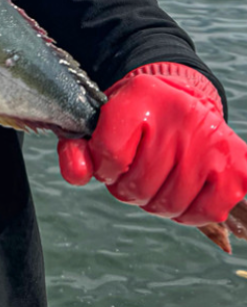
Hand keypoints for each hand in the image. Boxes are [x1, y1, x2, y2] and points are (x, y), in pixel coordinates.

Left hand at [58, 63, 246, 225]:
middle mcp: (180, 115)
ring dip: (155, 202)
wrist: (179, 99)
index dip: (104, 168)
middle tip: (133, 173)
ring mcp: (212, 141)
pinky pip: (206, 211)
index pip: (110, 154)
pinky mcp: (237, 166)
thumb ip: (76, 149)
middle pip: (139, 185)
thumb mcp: (100, 121)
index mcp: (140, 96)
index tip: (110, 161)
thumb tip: (78, 174)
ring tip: (155, 180)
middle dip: (128, 188)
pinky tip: (181, 191)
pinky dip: (188, 212)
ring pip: (169, 203)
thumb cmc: (135, 116)